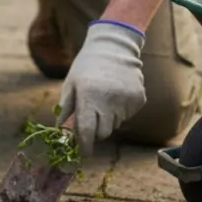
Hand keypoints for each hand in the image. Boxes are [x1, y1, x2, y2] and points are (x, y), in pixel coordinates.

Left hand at [57, 20, 146, 155]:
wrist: (114, 47)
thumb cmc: (86, 68)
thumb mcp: (70, 86)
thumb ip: (66, 111)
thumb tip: (62, 136)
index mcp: (89, 97)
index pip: (86, 131)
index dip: (84, 145)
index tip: (83, 153)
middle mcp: (110, 100)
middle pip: (103, 133)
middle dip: (95, 131)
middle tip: (91, 115)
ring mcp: (127, 100)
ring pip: (115, 124)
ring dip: (108, 117)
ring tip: (104, 96)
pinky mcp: (139, 99)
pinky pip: (127, 115)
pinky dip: (120, 110)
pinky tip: (116, 93)